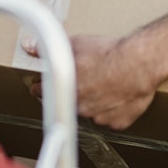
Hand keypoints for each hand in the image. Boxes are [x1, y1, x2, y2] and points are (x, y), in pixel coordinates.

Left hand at [26, 34, 162, 130]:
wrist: (138, 64)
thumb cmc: (108, 54)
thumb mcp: (75, 44)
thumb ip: (49, 48)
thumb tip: (29, 46)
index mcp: (66, 91)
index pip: (44, 93)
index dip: (43, 87)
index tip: (41, 85)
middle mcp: (80, 108)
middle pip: (71, 102)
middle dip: (76, 92)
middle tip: (88, 79)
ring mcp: (99, 118)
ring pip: (92, 111)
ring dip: (96, 101)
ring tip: (107, 84)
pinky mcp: (117, 123)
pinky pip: (111, 118)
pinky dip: (113, 110)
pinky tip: (119, 95)